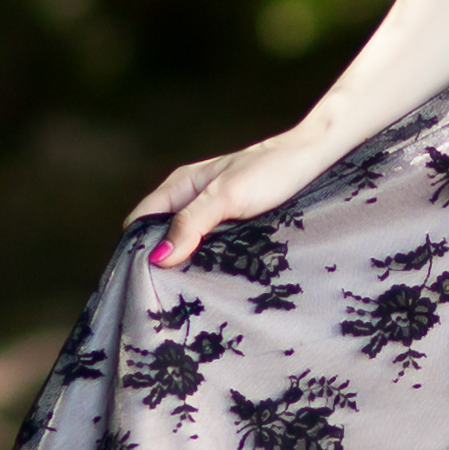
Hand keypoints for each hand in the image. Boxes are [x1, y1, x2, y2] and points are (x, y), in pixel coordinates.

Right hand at [132, 123, 342, 270]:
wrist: (312, 158)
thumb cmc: (270, 171)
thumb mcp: (226, 197)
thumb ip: (192, 223)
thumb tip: (159, 256)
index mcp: (180, 186)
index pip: (140, 220)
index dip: (136, 246)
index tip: (141, 277)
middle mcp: (191, 198)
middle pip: (160, 233)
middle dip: (159, 259)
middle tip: (165, 291)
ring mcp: (212, 211)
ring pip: (185, 241)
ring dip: (184, 262)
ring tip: (188, 290)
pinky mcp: (233, 223)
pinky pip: (208, 244)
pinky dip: (206, 259)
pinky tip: (213, 276)